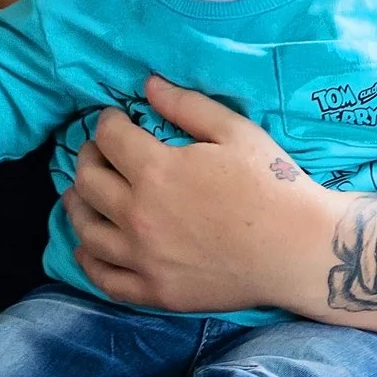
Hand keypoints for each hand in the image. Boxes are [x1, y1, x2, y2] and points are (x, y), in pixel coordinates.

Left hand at [62, 75, 333, 312]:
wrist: (299, 249)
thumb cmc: (273, 184)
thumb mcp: (235, 131)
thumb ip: (187, 106)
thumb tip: (148, 85)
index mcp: (156, 171)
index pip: (109, 138)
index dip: (108, 122)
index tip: (115, 120)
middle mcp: (139, 215)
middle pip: (88, 182)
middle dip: (87, 157)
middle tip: (97, 152)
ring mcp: (143, 258)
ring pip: (86, 230)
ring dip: (77, 205)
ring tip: (80, 193)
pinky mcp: (155, 291)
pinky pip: (105, 278)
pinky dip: (88, 261)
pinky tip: (87, 247)